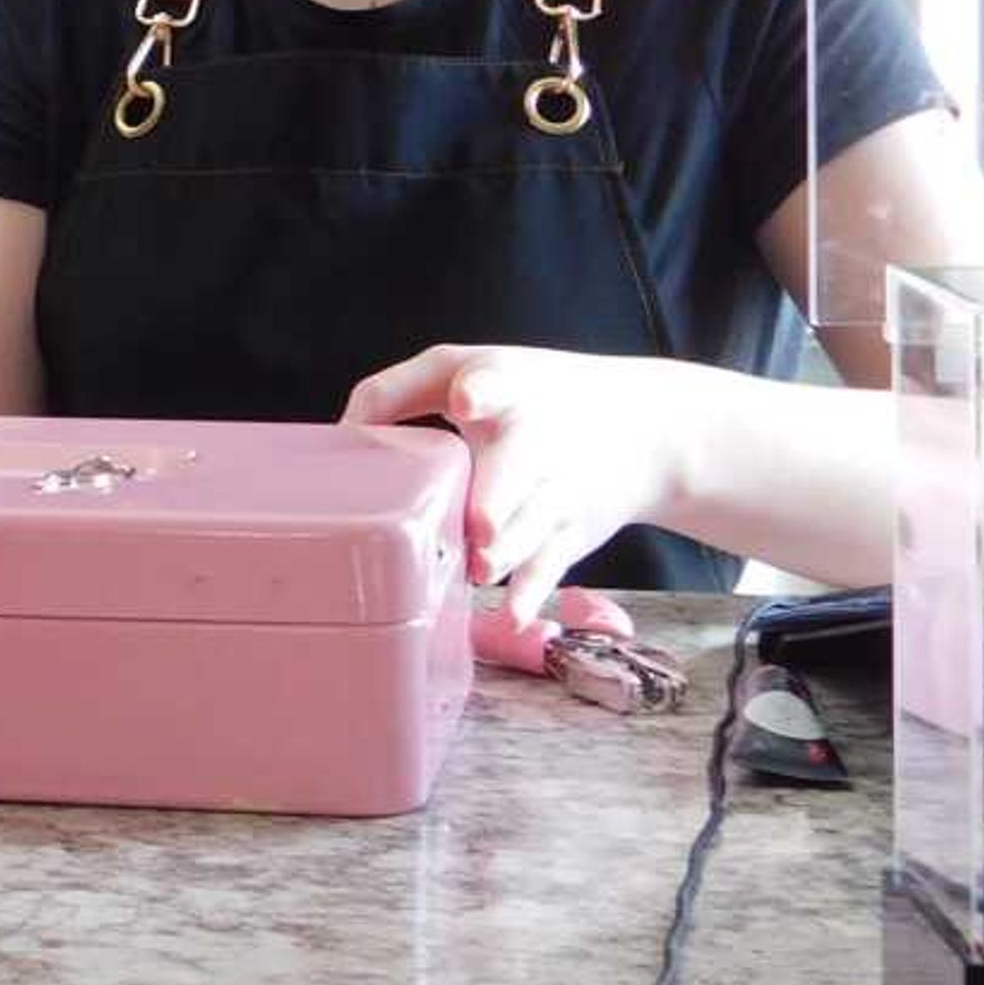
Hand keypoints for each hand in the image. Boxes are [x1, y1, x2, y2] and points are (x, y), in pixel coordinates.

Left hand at [338, 344, 697, 616]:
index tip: (469, 399)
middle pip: (516, 470)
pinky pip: (549, 565)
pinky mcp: (570, 532)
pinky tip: (512, 614)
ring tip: (479, 568)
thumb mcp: (465, 370)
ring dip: (505, 552)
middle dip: (496, 499)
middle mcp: (536, 443)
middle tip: (480, 526)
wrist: (644, 430)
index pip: (494, 383)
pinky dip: (530, 591)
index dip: (479, 390)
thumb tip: (339, 436)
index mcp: (504, 391)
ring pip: (530, 527)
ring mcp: (557, 491)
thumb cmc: (525, 397)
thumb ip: (395, 392)